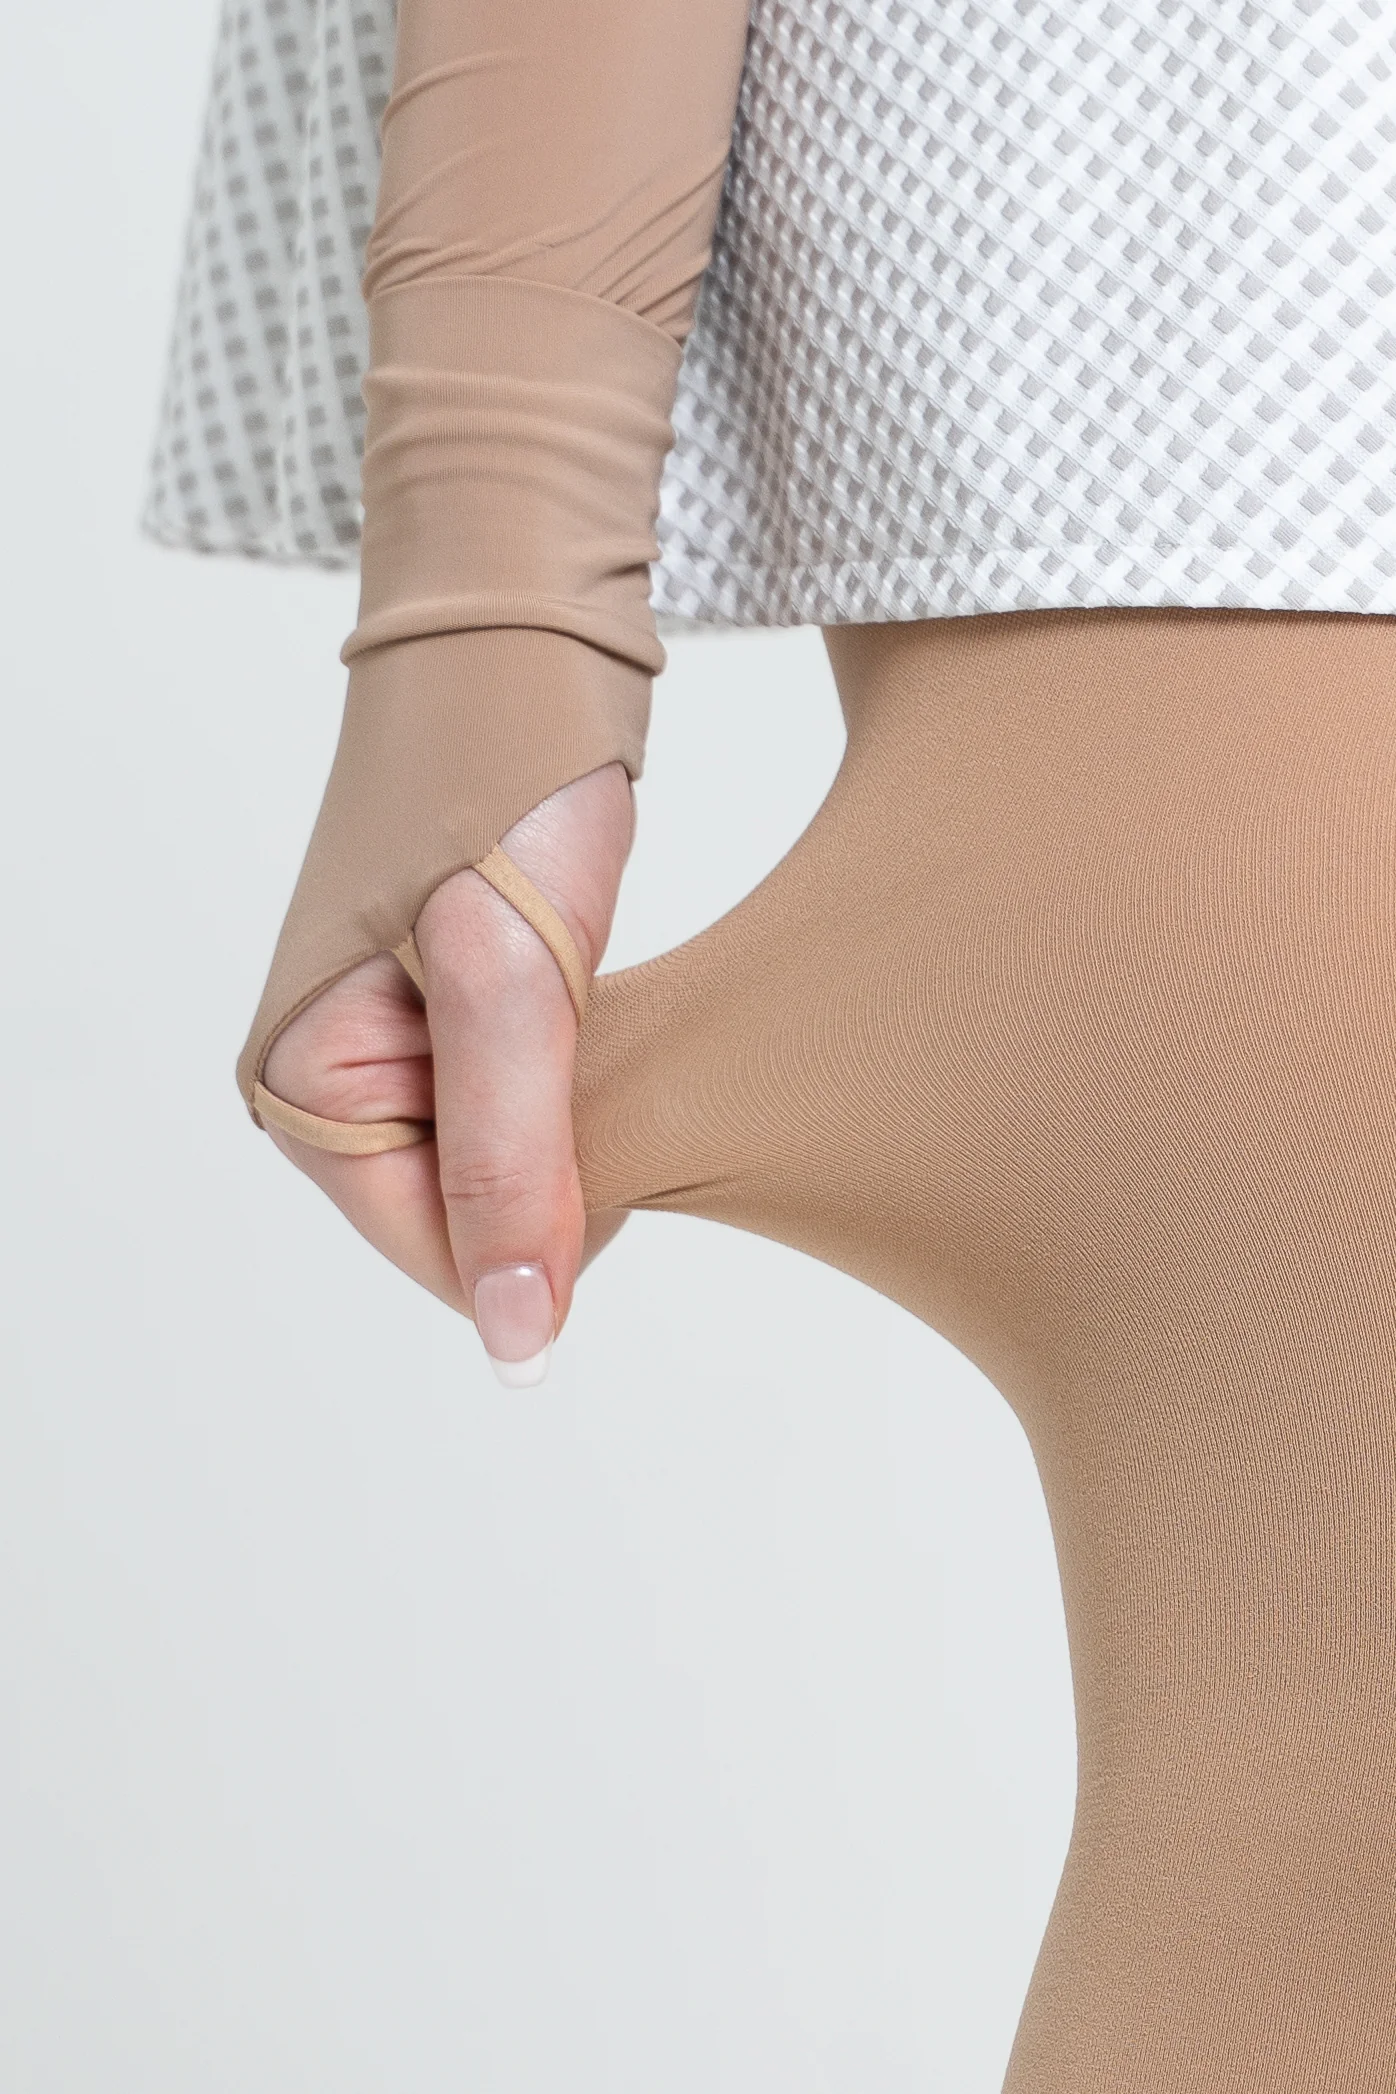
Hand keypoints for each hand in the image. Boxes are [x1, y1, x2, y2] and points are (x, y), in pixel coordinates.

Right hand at [261, 761, 634, 1381]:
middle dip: (556, 1159)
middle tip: (583, 1031)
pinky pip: (529, 1107)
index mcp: (304, 1094)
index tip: (583, 1088)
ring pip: (517, 1170)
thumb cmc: (498, 779)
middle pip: (480, 1223)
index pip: (449, 1261)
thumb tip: (515, 1342)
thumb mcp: (506, 979)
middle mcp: (333, 1088)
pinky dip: (579, 1075)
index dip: (543, 1215)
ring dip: (574, 1113)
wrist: (520, 638)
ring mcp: (391, 1053)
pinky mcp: (449, 1016)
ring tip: (584, 1005)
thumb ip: (508, 1164)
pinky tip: (589, 1005)